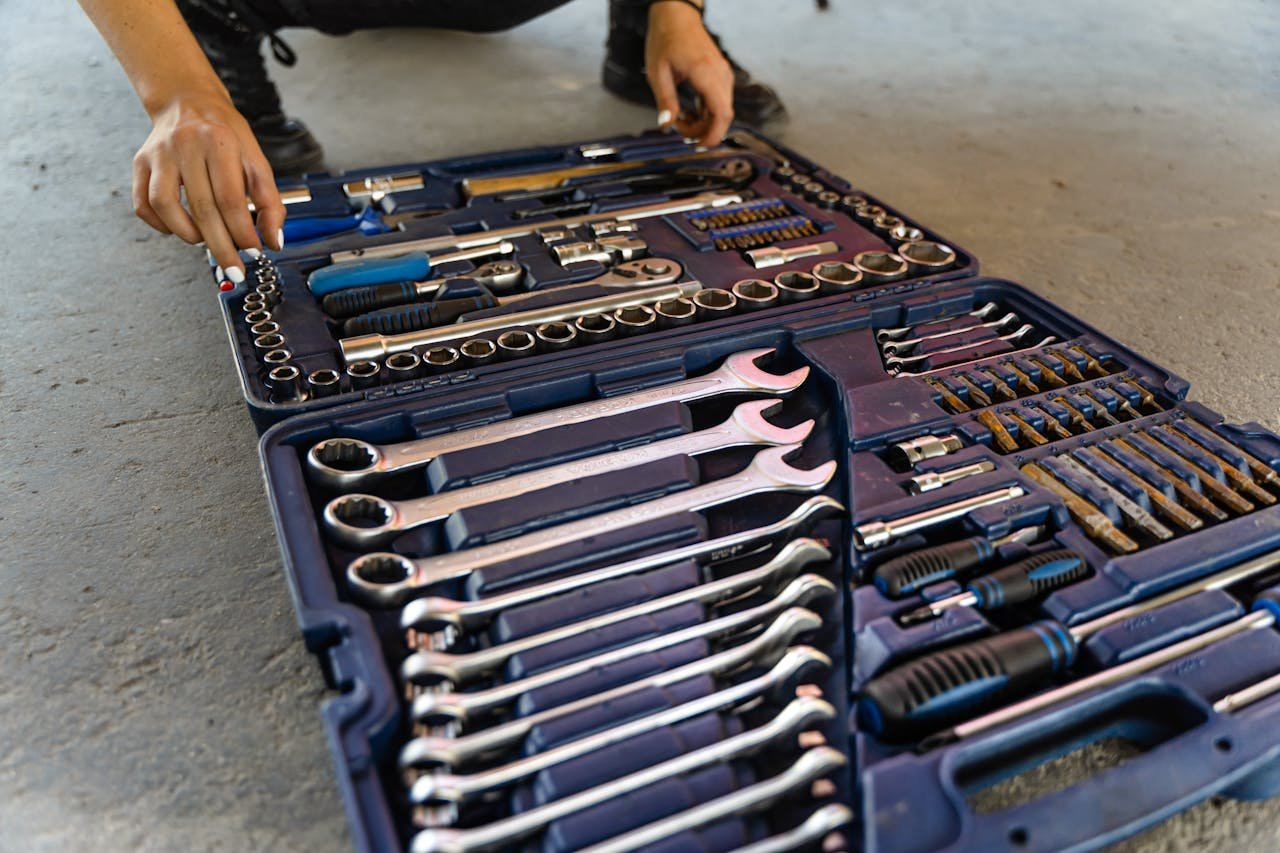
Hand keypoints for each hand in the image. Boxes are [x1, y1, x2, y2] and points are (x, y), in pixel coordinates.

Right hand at [132, 92, 284, 282]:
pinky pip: (143, 203)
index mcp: (219, 141)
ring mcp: (158, 154)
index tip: (253, 252)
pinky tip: (180, 229)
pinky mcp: (139, 162)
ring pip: (165, 205)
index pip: (231, 198)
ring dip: (188, 234)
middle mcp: (185, 145)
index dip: (243, 232)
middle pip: (202, 208)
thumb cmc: (226, 136)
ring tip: (206, 242)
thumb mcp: (256, 160)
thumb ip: (270, 201)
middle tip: (234, 269)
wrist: (188, 102)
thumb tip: (274, 242)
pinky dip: (161, 225)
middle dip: (221, 246)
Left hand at [644, 1, 734, 145]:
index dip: (714, 134)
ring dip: (703, 121)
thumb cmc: (665, 40)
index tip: (699, 145)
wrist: (676, 16)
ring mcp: (723, 74)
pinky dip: (706, 112)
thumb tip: (666, 125)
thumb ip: (665, 101)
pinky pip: (719, 101)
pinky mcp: (720, 75)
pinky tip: (689, 111)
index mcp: (706, 73)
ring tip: (680, 118)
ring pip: (722, 110)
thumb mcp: (657, 73)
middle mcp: (720, 74)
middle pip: (723, 115)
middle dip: (703, 130)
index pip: (721, 113)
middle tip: (680, 129)